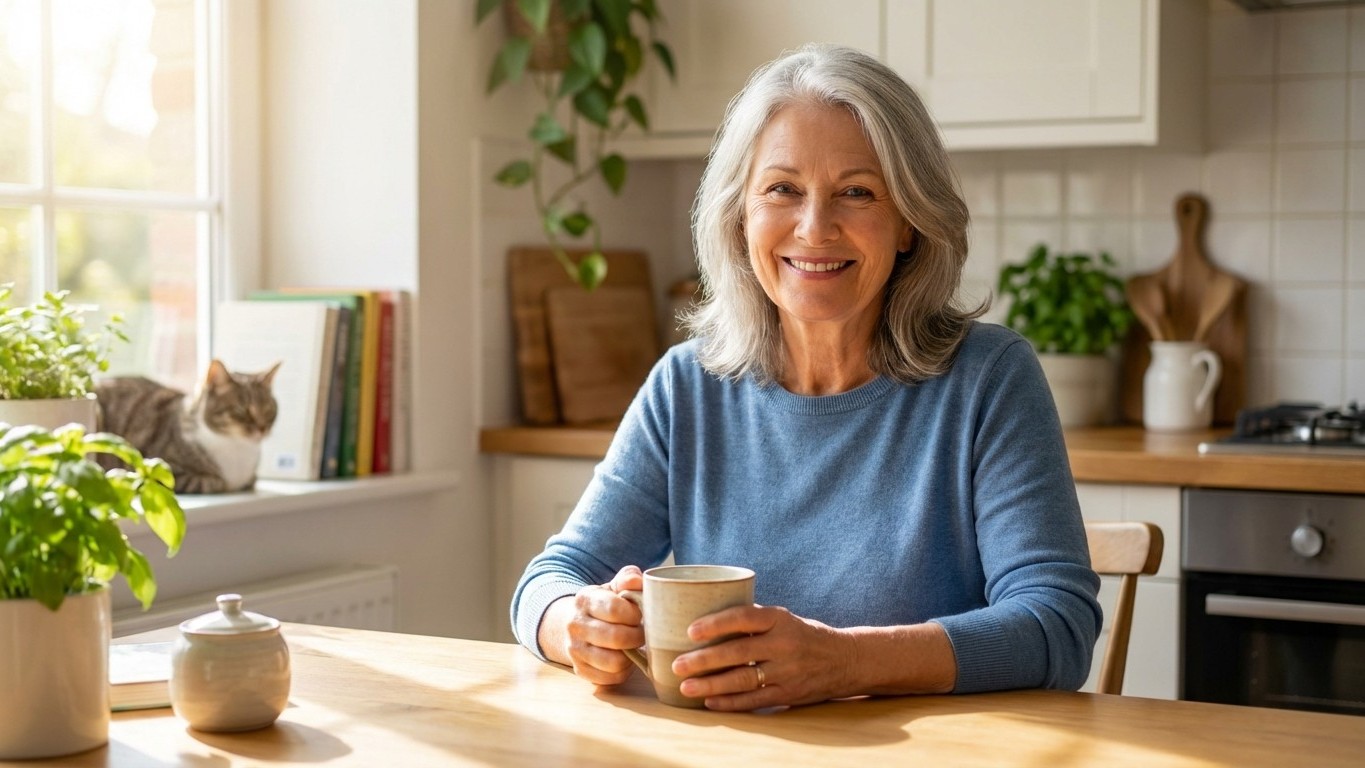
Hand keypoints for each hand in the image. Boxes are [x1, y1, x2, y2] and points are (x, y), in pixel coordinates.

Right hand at [548, 566, 645, 685]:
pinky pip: (610, 679)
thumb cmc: (604, 603)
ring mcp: (575, 650)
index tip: (640, 614)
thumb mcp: (613, 586)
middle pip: (616, 638)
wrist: (575, 623)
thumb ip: (627, 578)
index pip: (615, 609)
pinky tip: (625, 658)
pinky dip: (623, 671)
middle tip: (643, 633)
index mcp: (584, 599)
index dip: (635, 613)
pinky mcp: (580, 670)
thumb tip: (637, 580)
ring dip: (631, 656)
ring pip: (613, 662)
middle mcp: (575, 625)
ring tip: (634, 646)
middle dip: (637, 636)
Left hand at [670, 604, 856, 710]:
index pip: (744, 617)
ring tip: (686, 687)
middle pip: (738, 652)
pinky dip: (730, 703)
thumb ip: (752, 620)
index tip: (690, 630)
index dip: (716, 623)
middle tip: (678, 665)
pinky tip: (709, 702)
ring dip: (711, 685)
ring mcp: (787, 671)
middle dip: (704, 660)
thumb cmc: (803, 635)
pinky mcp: (788, 694)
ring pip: (743, 680)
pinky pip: (754, 700)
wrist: (846, 660)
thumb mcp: (783, 618)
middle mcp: (784, 644)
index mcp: (780, 619)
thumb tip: (705, 617)